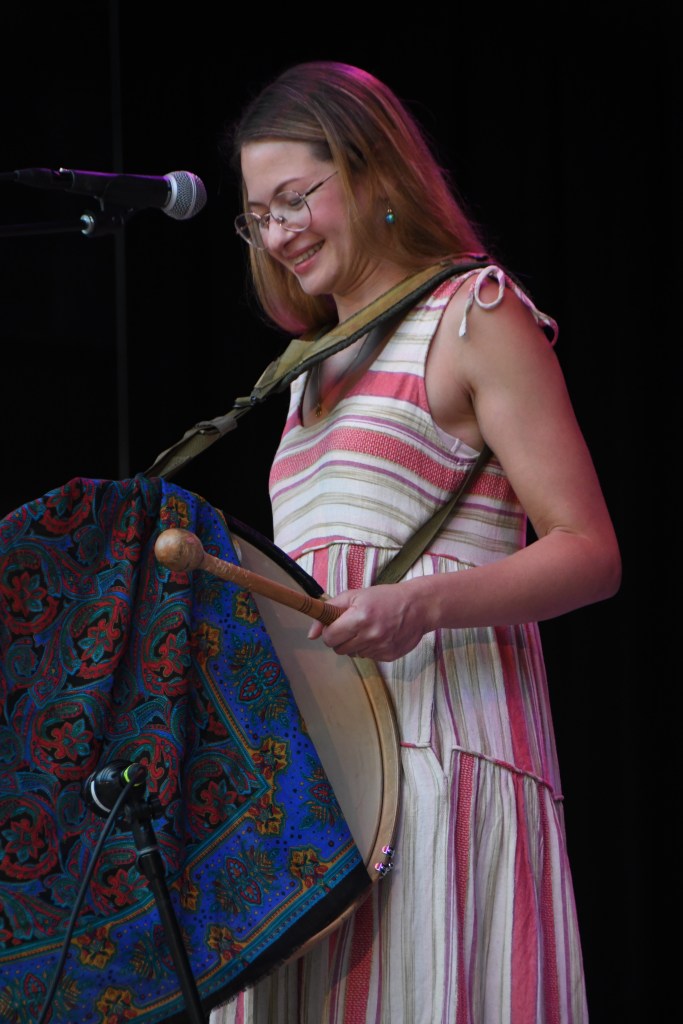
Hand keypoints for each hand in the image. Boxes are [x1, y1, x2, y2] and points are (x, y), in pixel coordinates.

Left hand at [307, 584, 425, 661]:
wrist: (419, 606)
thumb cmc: (385, 597)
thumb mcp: (355, 595)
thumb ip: (329, 610)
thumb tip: (311, 634)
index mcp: (359, 617)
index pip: (330, 638)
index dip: (330, 632)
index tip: (336, 626)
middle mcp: (370, 635)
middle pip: (339, 650)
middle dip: (341, 639)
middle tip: (352, 627)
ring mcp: (381, 648)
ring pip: (354, 654)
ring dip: (356, 644)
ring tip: (369, 629)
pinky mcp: (389, 656)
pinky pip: (369, 657)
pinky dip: (370, 648)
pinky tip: (380, 635)